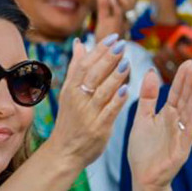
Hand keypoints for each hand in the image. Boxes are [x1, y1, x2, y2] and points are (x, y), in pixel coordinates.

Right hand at [42, 37, 130, 168]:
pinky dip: (117, 100)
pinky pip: (109, 111)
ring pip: (101, 91)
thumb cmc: (70, 120)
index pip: (84, 64)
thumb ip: (76, 68)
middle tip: (122, 44)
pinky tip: (127, 89)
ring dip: (114, 76)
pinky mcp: (98, 128)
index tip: (113, 37)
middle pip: (92, 75)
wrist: (64, 152)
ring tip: (127, 62)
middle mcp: (77, 99)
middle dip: (107, 58)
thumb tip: (80, 42)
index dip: (99, 50)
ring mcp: (87, 114)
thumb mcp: (69, 93)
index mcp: (71, 89)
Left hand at [93, 0, 138, 40]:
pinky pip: (119, 13)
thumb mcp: (104, 19)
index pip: (133, 0)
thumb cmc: (104, 39)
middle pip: (132, 1)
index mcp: (127, 17)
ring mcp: (122, 23)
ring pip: (128, 5)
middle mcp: (127, 20)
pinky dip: (116, 3)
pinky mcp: (116, 27)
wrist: (102, 55)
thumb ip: (104, 6)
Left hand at [127, 59, 191, 190]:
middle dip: (191, 82)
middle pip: (186, 99)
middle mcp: (177, 123)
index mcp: (167, 115)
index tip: (189, 61)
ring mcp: (181, 136)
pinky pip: (188, 134)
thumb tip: (152, 72)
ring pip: (190, 114)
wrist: (143, 179)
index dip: (183, 78)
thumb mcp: (142, 119)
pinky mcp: (181, 151)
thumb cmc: (144, 151)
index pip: (177, 92)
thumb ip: (148, 97)